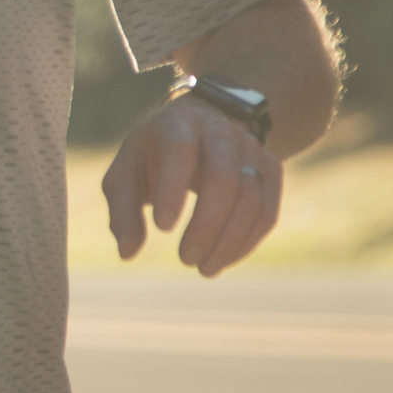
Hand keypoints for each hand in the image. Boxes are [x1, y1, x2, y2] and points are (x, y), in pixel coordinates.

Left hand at [101, 98, 281, 276]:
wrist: (200, 123)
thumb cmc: (154, 155)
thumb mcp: (125, 174)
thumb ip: (122, 211)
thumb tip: (127, 253)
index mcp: (178, 124)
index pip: (181, 152)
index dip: (173, 190)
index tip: (161, 228)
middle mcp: (219, 130)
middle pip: (224, 179)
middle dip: (206, 226)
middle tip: (185, 259)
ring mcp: (250, 148)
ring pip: (252, 198)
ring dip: (230, 240)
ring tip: (204, 268)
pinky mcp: (269, 168)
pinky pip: (268, 209)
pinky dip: (248, 240)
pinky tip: (224, 259)